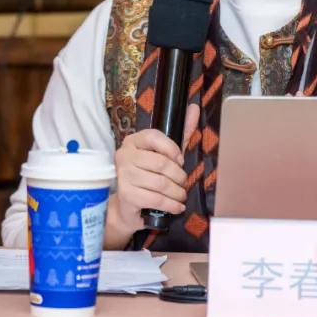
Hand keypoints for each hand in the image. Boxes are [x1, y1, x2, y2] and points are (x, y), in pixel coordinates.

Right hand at [108, 102, 200, 237]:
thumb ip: (181, 133)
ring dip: (177, 192)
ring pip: (160, 183)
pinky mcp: (126, 194)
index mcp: (134, 141)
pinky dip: (171, 205)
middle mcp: (125, 155)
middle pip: (161, 163)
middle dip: (179, 176)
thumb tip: (194, 108)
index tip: (181, 161)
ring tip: (181, 196)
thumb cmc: (148, 176)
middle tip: (183, 183)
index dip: (172, 149)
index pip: (154, 136)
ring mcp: (123, 175)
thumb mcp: (166, 154)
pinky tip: (177, 207)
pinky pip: (156, 199)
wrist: (128, 207)